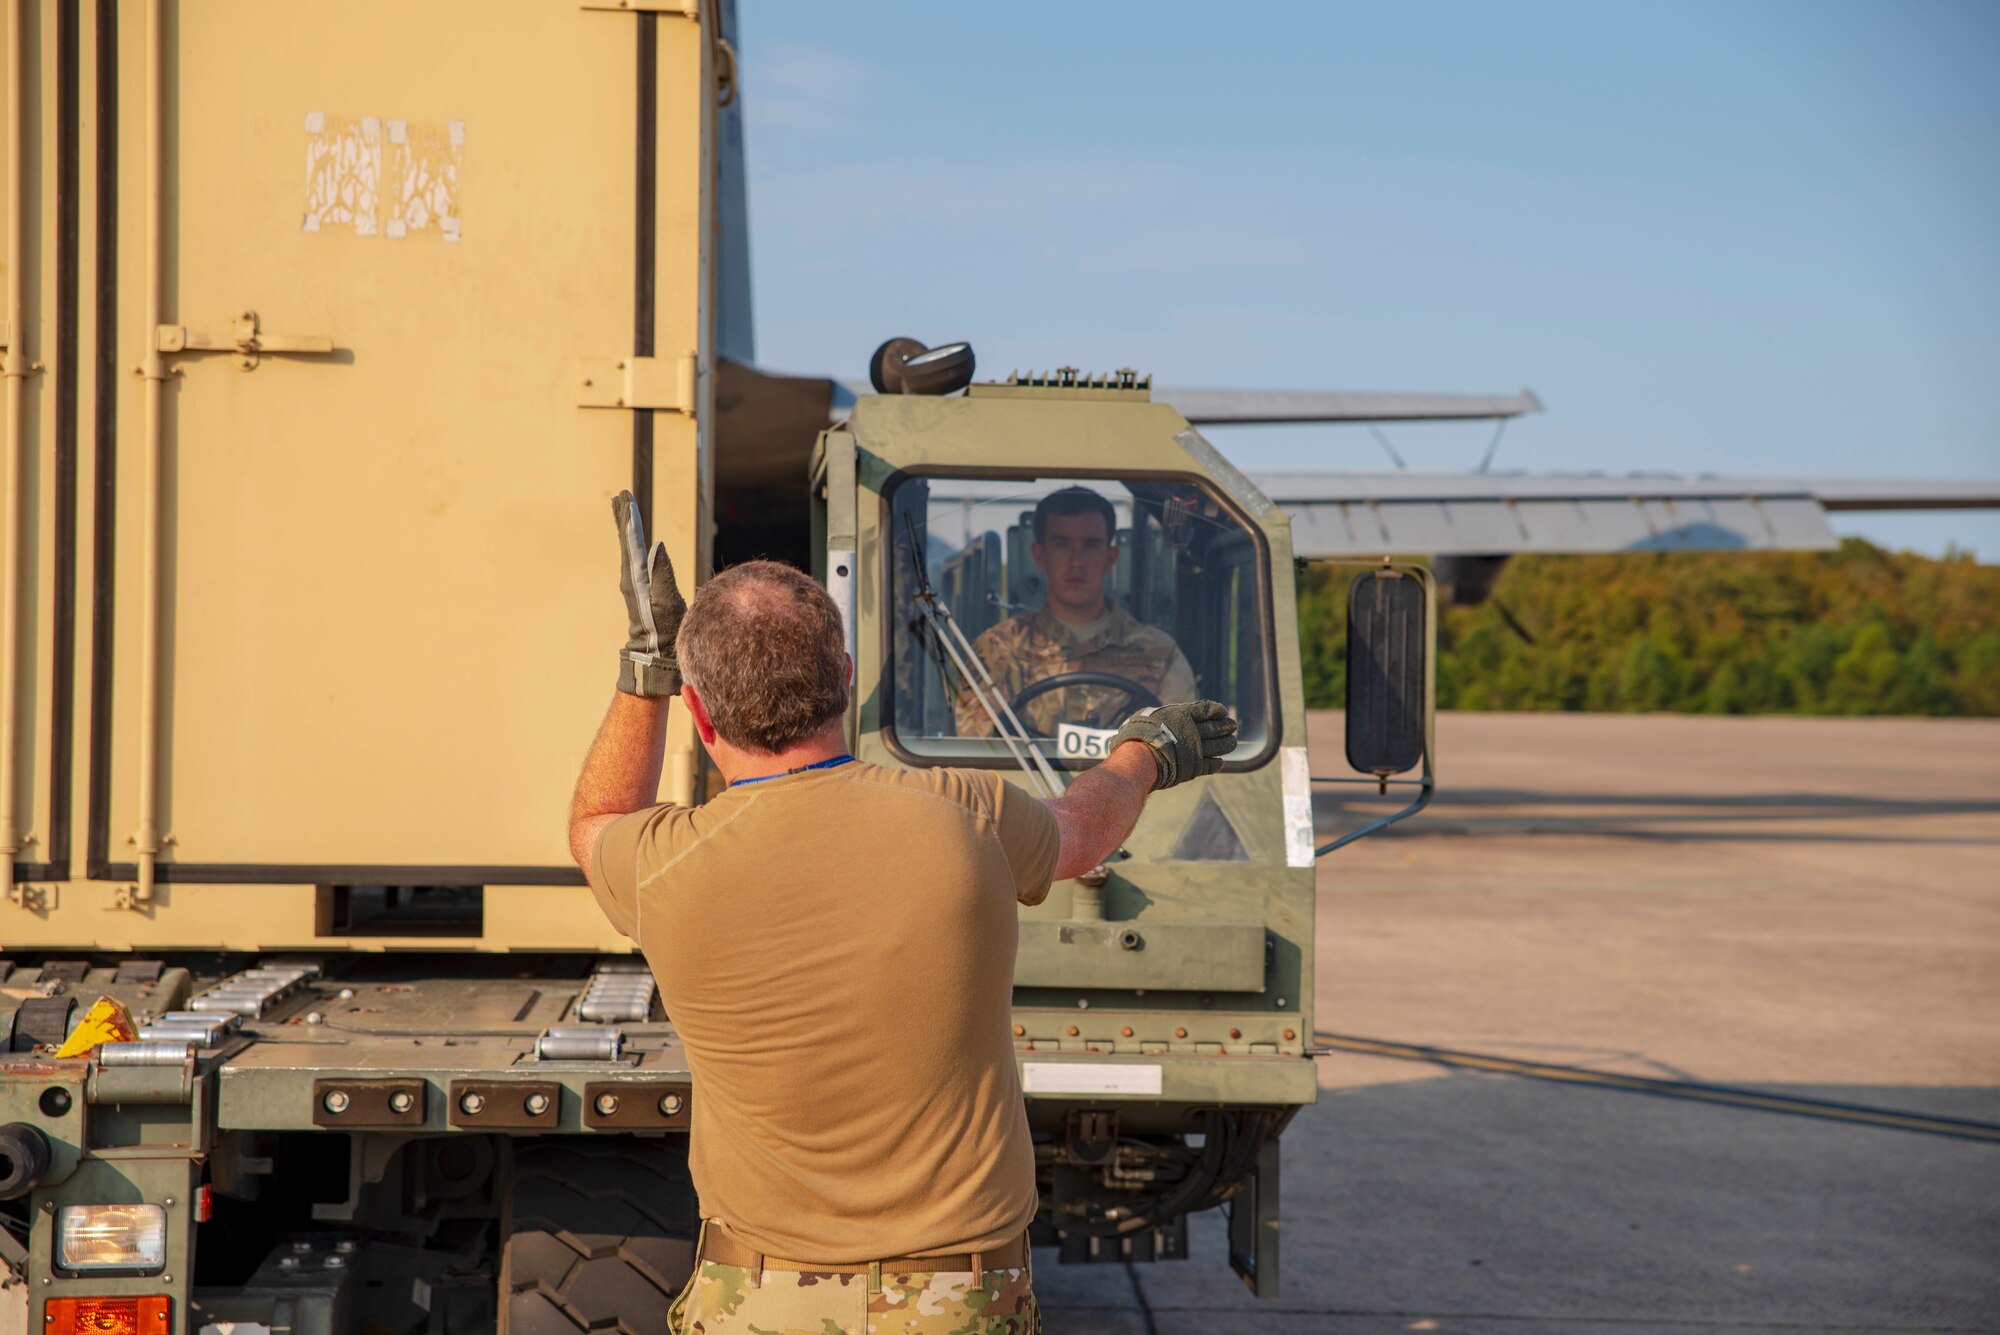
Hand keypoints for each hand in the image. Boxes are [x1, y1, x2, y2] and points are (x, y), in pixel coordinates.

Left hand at [613, 491, 686, 696]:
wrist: (656, 655)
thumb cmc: (664, 632)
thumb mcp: (667, 603)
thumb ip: (661, 573)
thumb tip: (655, 545)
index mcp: (637, 577)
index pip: (632, 541)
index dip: (630, 519)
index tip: (626, 498)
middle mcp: (630, 578)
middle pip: (626, 541)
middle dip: (625, 517)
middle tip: (620, 495)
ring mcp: (633, 584)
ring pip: (628, 548)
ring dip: (626, 527)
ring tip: (623, 509)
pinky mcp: (639, 590)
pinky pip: (633, 558)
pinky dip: (632, 543)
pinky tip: (634, 541)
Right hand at [1108, 701, 1237, 789]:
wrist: (1139, 757)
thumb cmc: (1138, 735)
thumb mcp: (1147, 716)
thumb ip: (1161, 716)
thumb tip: (1160, 716)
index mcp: (1183, 715)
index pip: (1207, 709)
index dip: (1217, 710)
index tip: (1222, 712)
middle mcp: (1193, 731)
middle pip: (1217, 727)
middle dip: (1226, 726)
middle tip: (1232, 726)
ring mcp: (1196, 749)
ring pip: (1219, 746)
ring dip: (1227, 744)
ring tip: (1232, 742)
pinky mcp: (1195, 767)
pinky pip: (1212, 765)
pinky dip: (1217, 763)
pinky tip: (1219, 762)